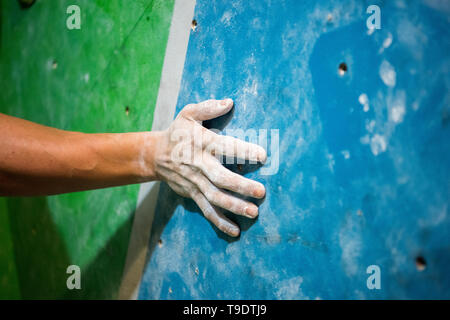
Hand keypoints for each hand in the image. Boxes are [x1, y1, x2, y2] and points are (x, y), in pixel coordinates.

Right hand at [152, 99, 266, 236]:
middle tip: (261, 192)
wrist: (155, 155)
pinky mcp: (192, 194)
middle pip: (220, 178)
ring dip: (234, 206)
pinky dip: (220, 221)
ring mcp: (195, 182)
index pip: (224, 147)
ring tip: (253, 212)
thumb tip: (230, 102)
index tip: (263, 155)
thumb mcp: (188, 113)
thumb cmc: (178, 132)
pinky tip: (235, 230)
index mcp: (201, 143)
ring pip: (215, 197)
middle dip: (241, 186)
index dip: (242, 151)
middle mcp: (199, 164)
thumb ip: (208, 108)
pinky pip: (206, 210)